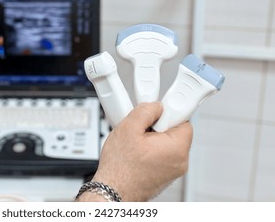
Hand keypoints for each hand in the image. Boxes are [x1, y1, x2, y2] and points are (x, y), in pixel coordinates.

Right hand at [77, 102, 192, 201]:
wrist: (112, 191)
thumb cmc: (119, 168)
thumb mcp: (128, 128)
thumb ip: (146, 110)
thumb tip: (155, 105)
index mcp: (177, 148)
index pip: (184, 118)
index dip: (168, 110)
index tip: (158, 109)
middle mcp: (180, 161)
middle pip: (174, 130)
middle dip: (157, 124)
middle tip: (140, 126)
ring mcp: (173, 170)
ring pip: (167, 142)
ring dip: (152, 137)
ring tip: (134, 141)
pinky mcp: (164, 175)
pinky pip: (162, 154)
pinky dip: (150, 149)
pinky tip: (135, 151)